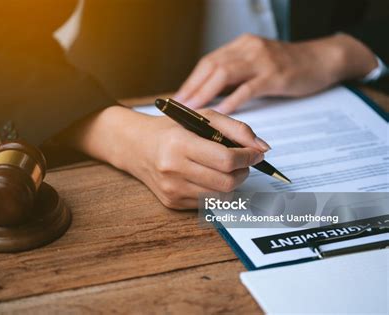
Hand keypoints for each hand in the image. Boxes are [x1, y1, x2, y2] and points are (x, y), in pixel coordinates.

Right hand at [68, 106, 269, 209]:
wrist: (136, 147)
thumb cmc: (171, 129)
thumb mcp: (202, 117)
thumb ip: (235, 128)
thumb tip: (262, 148)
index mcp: (180, 144)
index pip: (226, 160)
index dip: (248, 157)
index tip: (255, 153)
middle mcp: (173, 170)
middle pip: (227, 182)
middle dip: (243, 172)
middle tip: (243, 162)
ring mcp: (172, 190)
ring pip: (220, 197)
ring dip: (232, 183)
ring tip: (226, 169)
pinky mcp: (172, 203)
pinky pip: (207, 204)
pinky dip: (215, 191)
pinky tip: (207, 177)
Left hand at [175, 33, 378, 113]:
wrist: (321, 59)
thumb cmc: (287, 66)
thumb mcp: (256, 65)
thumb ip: (235, 76)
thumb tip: (209, 96)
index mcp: (240, 46)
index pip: (208, 62)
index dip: (191, 81)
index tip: (178, 98)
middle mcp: (248, 48)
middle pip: (212, 66)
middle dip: (193, 88)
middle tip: (180, 107)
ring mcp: (262, 60)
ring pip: (225, 74)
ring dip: (206, 93)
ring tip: (194, 110)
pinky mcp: (275, 75)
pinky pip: (248, 88)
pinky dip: (232, 100)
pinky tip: (221, 112)